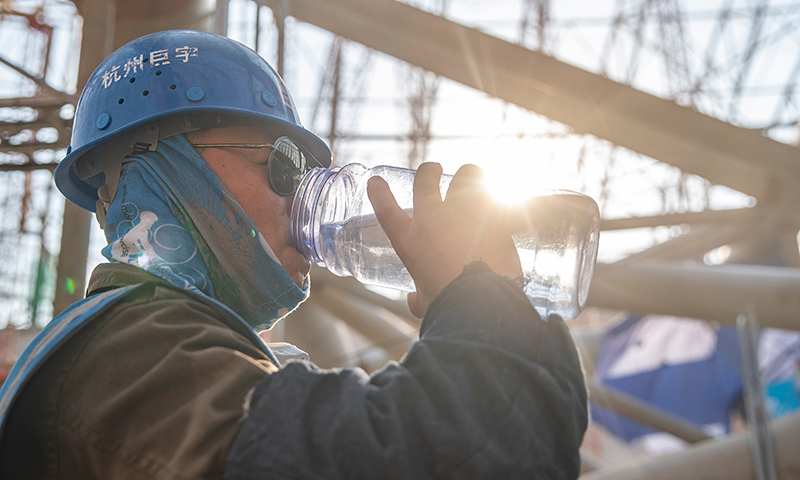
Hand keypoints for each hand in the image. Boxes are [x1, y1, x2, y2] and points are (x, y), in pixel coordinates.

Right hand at [367, 163, 521, 316]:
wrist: (479, 304)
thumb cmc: (448, 306)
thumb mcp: (425, 302)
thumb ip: (418, 297)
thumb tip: (414, 300)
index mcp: (410, 242)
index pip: (386, 210)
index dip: (379, 193)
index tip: (376, 182)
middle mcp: (432, 219)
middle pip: (426, 178)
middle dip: (431, 170)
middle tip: (438, 171)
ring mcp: (463, 212)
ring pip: (467, 174)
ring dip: (472, 176)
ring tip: (478, 183)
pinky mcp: (493, 214)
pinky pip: (501, 193)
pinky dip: (508, 197)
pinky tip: (514, 203)